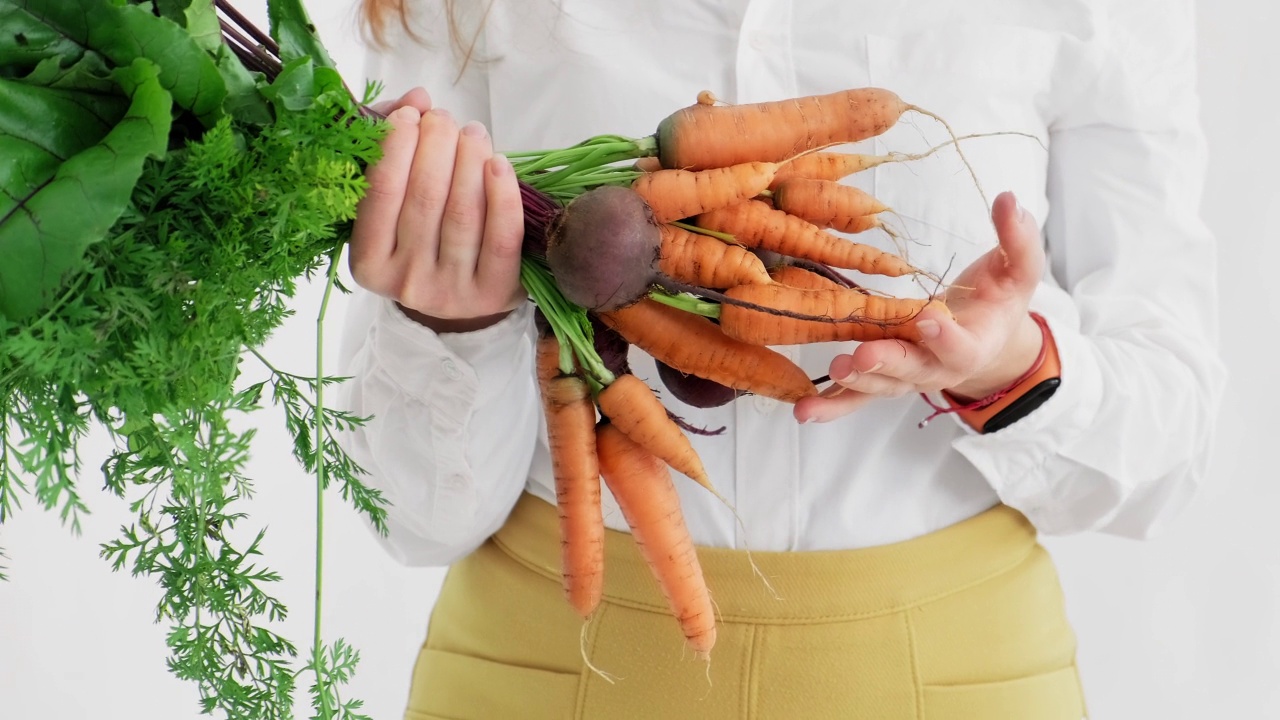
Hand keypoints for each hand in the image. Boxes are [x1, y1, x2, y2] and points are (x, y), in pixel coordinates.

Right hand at [350, 88, 525, 332]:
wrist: (463, 298)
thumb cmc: (423, 238)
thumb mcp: (397, 203)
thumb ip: (394, 148)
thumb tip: (416, 99)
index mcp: (368, 262)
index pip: (382, 193)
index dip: (396, 145)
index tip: (411, 114)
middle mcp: (406, 282)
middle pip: (424, 198)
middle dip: (436, 144)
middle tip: (444, 119)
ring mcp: (451, 292)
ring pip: (462, 213)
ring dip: (469, 159)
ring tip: (473, 132)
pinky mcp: (494, 295)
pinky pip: (502, 237)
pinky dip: (503, 194)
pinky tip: (499, 164)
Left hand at [794, 191, 1045, 423]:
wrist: (987, 336)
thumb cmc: (1001, 297)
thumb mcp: (1019, 267)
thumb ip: (1017, 238)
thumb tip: (1008, 199)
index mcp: (976, 343)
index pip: (962, 346)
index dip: (946, 338)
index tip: (929, 319)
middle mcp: (939, 368)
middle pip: (913, 370)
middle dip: (887, 363)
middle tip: (862, 357)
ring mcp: (909, 377)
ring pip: (882, 385)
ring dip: (856, 383)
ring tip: (833, 371)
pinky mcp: (885, 377)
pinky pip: (858, 396)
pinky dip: (832, 405)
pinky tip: (804, 410)